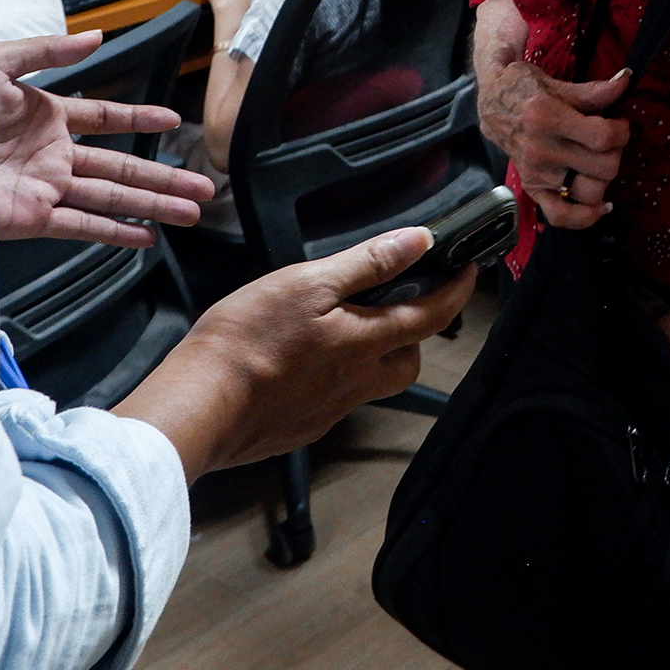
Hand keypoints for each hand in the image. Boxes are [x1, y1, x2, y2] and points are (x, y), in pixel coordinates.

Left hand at [0, 34, 211, 245]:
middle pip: (120, 166)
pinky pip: (82, 225)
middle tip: (201, 186)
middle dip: (163, 177)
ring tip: (190, 213)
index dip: (138, 119)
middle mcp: (49, 154)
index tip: (172, 121)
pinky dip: (115, 234)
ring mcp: (42, 187)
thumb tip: (96, 38)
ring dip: (152, 207)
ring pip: (111, 198)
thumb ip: (49, 50)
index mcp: (43, 115)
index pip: (103, 118)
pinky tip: (145, 239)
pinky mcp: (29, 217)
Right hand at [114, 227, 476, 479]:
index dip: (457, 290)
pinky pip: (333, 402)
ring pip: (372, 383)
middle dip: (415, 332)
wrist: (200, 408)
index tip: (469, 271)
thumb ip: (367, 264)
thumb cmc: (246, 341)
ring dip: (374, 356)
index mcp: (365, 343)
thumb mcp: (309, 283)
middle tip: (400, 303)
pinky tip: (303, 364)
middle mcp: (356, 383)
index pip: (432, 316)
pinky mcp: (300, 427)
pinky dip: (333, 379)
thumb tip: (419, 242)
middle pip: (408, 360)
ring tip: (347, 329)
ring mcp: (328, 410)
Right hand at [477, 60, 632, 228]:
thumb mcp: (557, 84)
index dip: (621, 131)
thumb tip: (626, 81)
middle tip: (608, 140)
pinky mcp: (533, 189)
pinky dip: (585, 217)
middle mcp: (540, 150)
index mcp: (545, 117)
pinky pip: (562, 216)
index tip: (618, 123)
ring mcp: (536, 174)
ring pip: (591, 192)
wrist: (492, 107)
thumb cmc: (525, 90)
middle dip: (616, 151)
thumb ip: (594, 90)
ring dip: (605, 177)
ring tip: (598, 160)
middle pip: (603, 167)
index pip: (602, 137)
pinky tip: (601, 206)